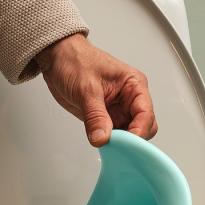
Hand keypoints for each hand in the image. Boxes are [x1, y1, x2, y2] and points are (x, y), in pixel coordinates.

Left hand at [35, 33, 157, 146]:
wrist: (58, 58)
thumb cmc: (76, 61)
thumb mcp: (86, 89)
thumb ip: (95, 116)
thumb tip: (103, 138)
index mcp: (134, 85)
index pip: (146, 114)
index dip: (139, 131)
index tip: (125, 143)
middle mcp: (130, 99)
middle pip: (143, 127)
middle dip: (132, 139)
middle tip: (115, 145)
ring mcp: (118, 110)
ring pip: (129, 135)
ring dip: (120, 143)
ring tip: (106, 145)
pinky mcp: (106, 118)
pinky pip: (113, 136)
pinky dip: (109, 143)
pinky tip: (101, 143)